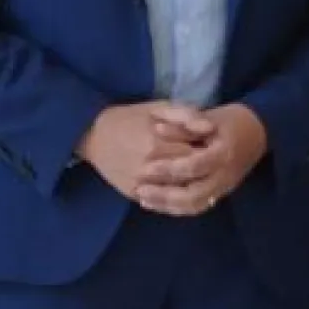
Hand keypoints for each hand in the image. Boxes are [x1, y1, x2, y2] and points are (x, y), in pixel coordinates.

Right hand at [76, 101, 212, 203]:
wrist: (94, 135)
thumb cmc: (131, 117)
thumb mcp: (160, 106)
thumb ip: (186, 115)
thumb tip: (210, 128)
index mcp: (157, 146)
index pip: (198, 155)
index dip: (210, 150)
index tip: (214, 144)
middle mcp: (148, 170)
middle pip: (190, 176)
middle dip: (202, 168)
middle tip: (207, 158)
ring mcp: (139, 186)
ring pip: (178, 193)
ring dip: (191, 183)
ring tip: (196, 170)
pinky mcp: (133, 195)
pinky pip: (162, 202)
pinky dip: (175, 195)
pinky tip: (182, 184)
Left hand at [134, 103, 268, 216]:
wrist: (257, 132)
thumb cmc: (229, 121)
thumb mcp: (208, 115)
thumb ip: (184, 122)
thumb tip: (158, 129)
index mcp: (224, 153)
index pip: (195, 166)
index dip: (169, 169)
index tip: (145, 168)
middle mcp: (225, 175)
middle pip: (194, 195)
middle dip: (165, 195)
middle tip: (140, 190)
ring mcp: (224, 187)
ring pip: (194, 205)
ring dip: (167, 205)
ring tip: (144, 199)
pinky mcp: (220, 193)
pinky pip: (197, 207)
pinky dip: (175, 208)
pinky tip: (156, 203)